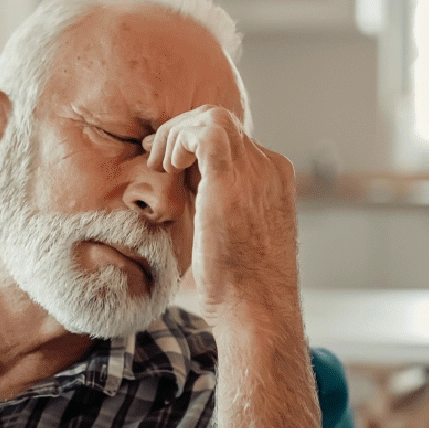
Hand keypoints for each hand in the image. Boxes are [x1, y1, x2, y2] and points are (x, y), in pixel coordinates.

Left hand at [142, 106, 297, 325]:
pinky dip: (180, 140)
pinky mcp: (232, 180)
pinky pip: (206, 131)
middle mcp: (268, 169)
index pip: (230, 141)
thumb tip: (187, 200)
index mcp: (272, 180)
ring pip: (212, 117)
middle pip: (220, 123)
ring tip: (162, 166)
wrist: (257, 310)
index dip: (192, 145)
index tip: (166, 163)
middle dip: (181, 133)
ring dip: (177, 134)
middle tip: (156, 159)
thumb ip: (218, 210)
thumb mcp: (233, 239)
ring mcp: (255, 172)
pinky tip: (169, 168)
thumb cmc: (240, 289)